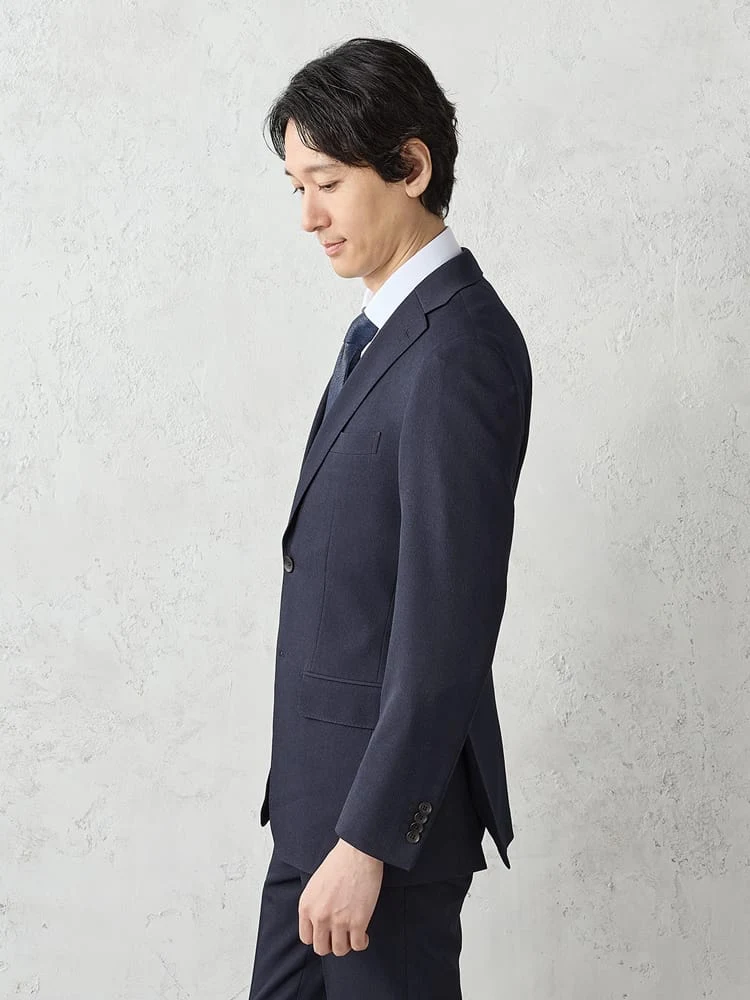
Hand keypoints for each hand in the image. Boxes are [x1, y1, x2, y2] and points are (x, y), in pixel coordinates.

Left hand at [298, 837, 383, 955]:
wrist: (358, 852)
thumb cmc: (339, 862)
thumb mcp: (316, 884)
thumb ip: (314, 905)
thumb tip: (318, 922)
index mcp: (306, 906)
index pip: (306, 938)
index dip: (318, 937)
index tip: (327, 933)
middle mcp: (319, 917)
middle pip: (321, 948)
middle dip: (332, 943)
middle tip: (341, 935)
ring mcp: (338, 921)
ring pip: (340, 950)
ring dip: (347, 944)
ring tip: (353, 934)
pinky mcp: (358, 922)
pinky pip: (358, 946)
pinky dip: (362, 943)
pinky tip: (363, 934)